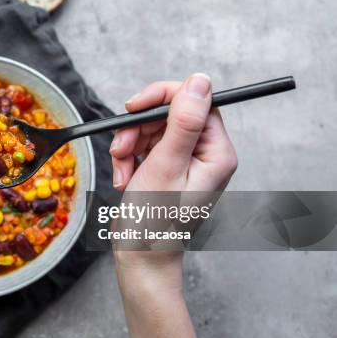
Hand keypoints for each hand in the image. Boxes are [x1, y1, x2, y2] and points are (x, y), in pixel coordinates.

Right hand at [109, 74, 236, 337]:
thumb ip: (183, 121)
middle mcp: (205, 154)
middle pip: (170, 114)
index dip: (162, 99)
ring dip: (129, 145)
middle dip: (138, 129)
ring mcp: (185, 161)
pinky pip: (144, 145)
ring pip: (152, 129)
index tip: (133, 108)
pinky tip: (124, 178)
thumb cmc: (155, 220)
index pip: (195, 102)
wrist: (141, 256)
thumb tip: (200, 80)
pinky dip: (128, 157)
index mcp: (216, 152)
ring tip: (122, 171)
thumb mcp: (166, 165)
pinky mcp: (167, 167)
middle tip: (121, 149)